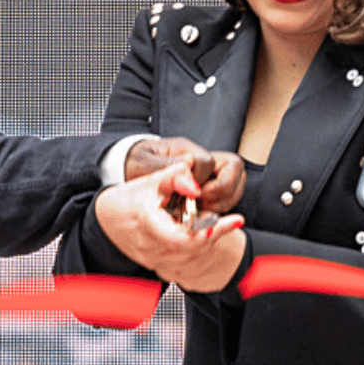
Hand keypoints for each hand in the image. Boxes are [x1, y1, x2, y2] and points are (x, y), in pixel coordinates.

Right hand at [95, 161, 246, 288]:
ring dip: (209, 241)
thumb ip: (175, 176)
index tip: (235, 220)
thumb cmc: (127, 199)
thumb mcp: (150, 181)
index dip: (213, 230)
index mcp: (148, 224)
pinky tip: (207, 234)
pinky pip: (185, 262)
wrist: (106, 218)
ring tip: (221, 225)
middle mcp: (151, 247)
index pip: (186, 237)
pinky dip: (199, 249)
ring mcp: (154, 259)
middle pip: (194, 248)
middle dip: (215, 233)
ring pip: (192, 257)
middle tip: (233, 221)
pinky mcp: (157, 265)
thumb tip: (195, 174)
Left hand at [125, 136, 245, 218]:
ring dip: (224, 201)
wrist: (127, 169)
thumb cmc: (133, 164)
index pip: (208, 162)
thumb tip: (190, 166)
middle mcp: (202, 159)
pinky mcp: (209, 186)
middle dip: (223, 190)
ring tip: (201, 211)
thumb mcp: (143, 164)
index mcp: (186, 149)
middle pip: (234, 167)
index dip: (200, 181)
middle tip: (201, 204)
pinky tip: (202, 215)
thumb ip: (167, 166)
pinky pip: (228, 197)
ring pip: (236, 183)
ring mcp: (208, 172)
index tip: (187, 195)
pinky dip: (220, 208)